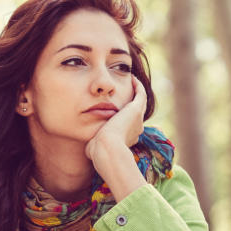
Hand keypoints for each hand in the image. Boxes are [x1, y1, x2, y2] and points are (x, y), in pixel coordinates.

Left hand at [84, 77, 147, 200]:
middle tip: (126, 92)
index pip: (129, 126)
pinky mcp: (136, 109)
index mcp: (128, 138)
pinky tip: (131, 78)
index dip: (123, 118)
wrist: (107, 148)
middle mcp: (136, 128)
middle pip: (137, 113)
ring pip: (141, 102)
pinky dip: (137, 86)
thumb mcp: (96, 149)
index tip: (115, 111)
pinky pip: (140, 93)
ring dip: (137, 92)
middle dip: (132, 103)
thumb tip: (88, 147)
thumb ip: (94, 146)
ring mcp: (138, 118)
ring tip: (131, 82)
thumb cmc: (99, 152)